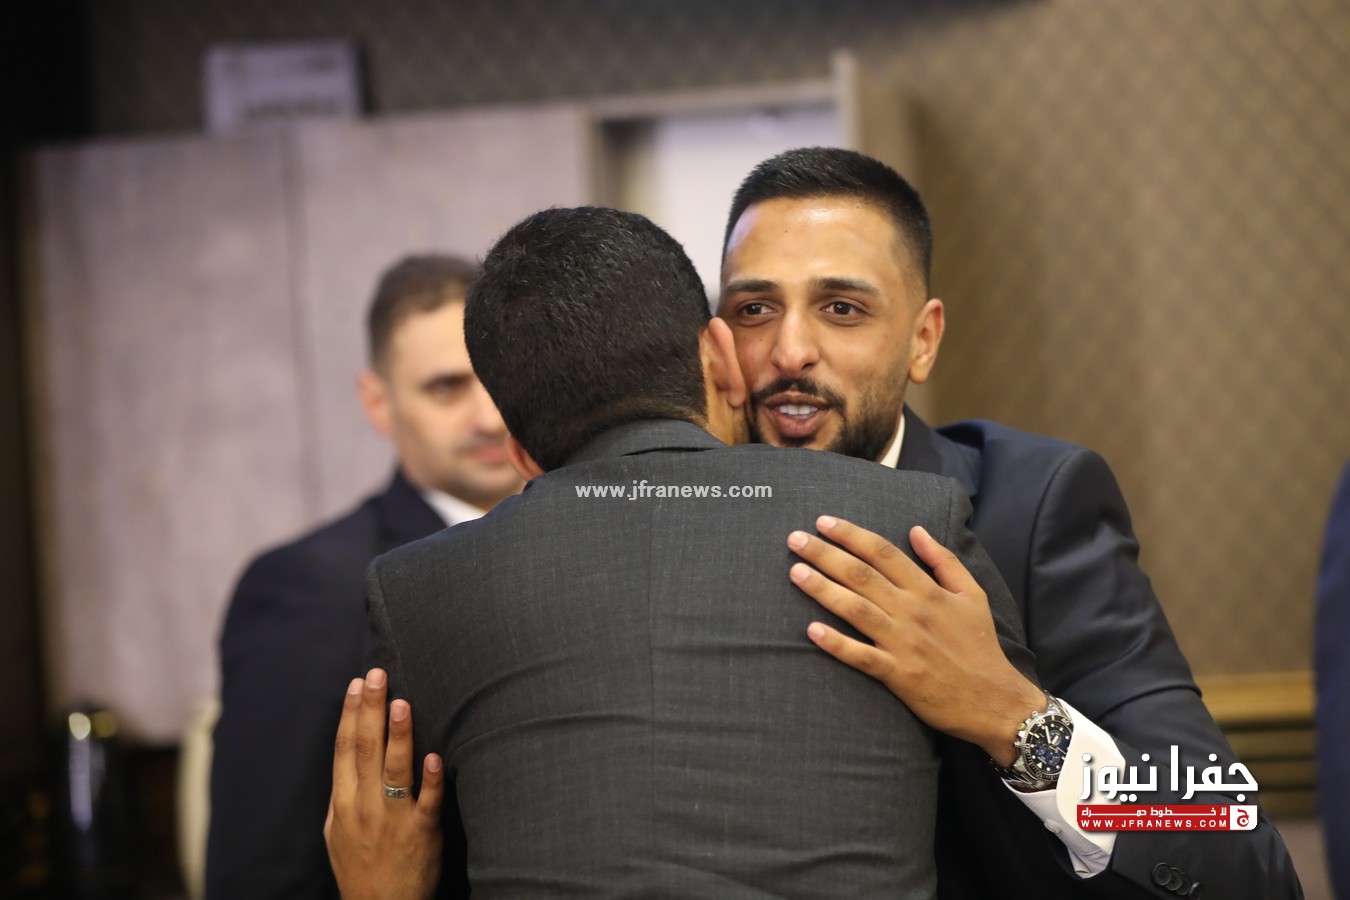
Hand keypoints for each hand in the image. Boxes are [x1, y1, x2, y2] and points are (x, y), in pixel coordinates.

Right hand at [325, 669, 443, 899]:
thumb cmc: (360, 869)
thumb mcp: (336, 832)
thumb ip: (343, 794)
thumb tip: (347, 758)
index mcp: (343, 802)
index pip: (344, 749)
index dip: (349, 714)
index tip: (356, 684)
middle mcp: (364, 806)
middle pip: (366, 749)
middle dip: (370, 709)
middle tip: (377, 675)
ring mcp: (393, 819)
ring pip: (395, 770)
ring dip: (398, 735)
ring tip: (402, 703)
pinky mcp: (421, 833)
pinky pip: (428, 803)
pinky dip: (431, 780)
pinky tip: (435, 756)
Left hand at [788, 516, 1043, 763]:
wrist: (995, 701)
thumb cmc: (980, 646)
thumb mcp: (973, 595)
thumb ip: (944, 561)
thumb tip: (916, 530)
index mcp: (928, 590)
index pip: (883, 553)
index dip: (851, 534)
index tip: (824, 522)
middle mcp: (912, 611)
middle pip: (861, 575)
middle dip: (825, 554)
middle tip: (794, 539)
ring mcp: (903, 643)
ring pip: (855, 609)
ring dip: (823, 590)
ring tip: (795, 573)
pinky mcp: (898, 675)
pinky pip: (862, 656)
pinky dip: (837, 644)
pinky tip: (811, 631)